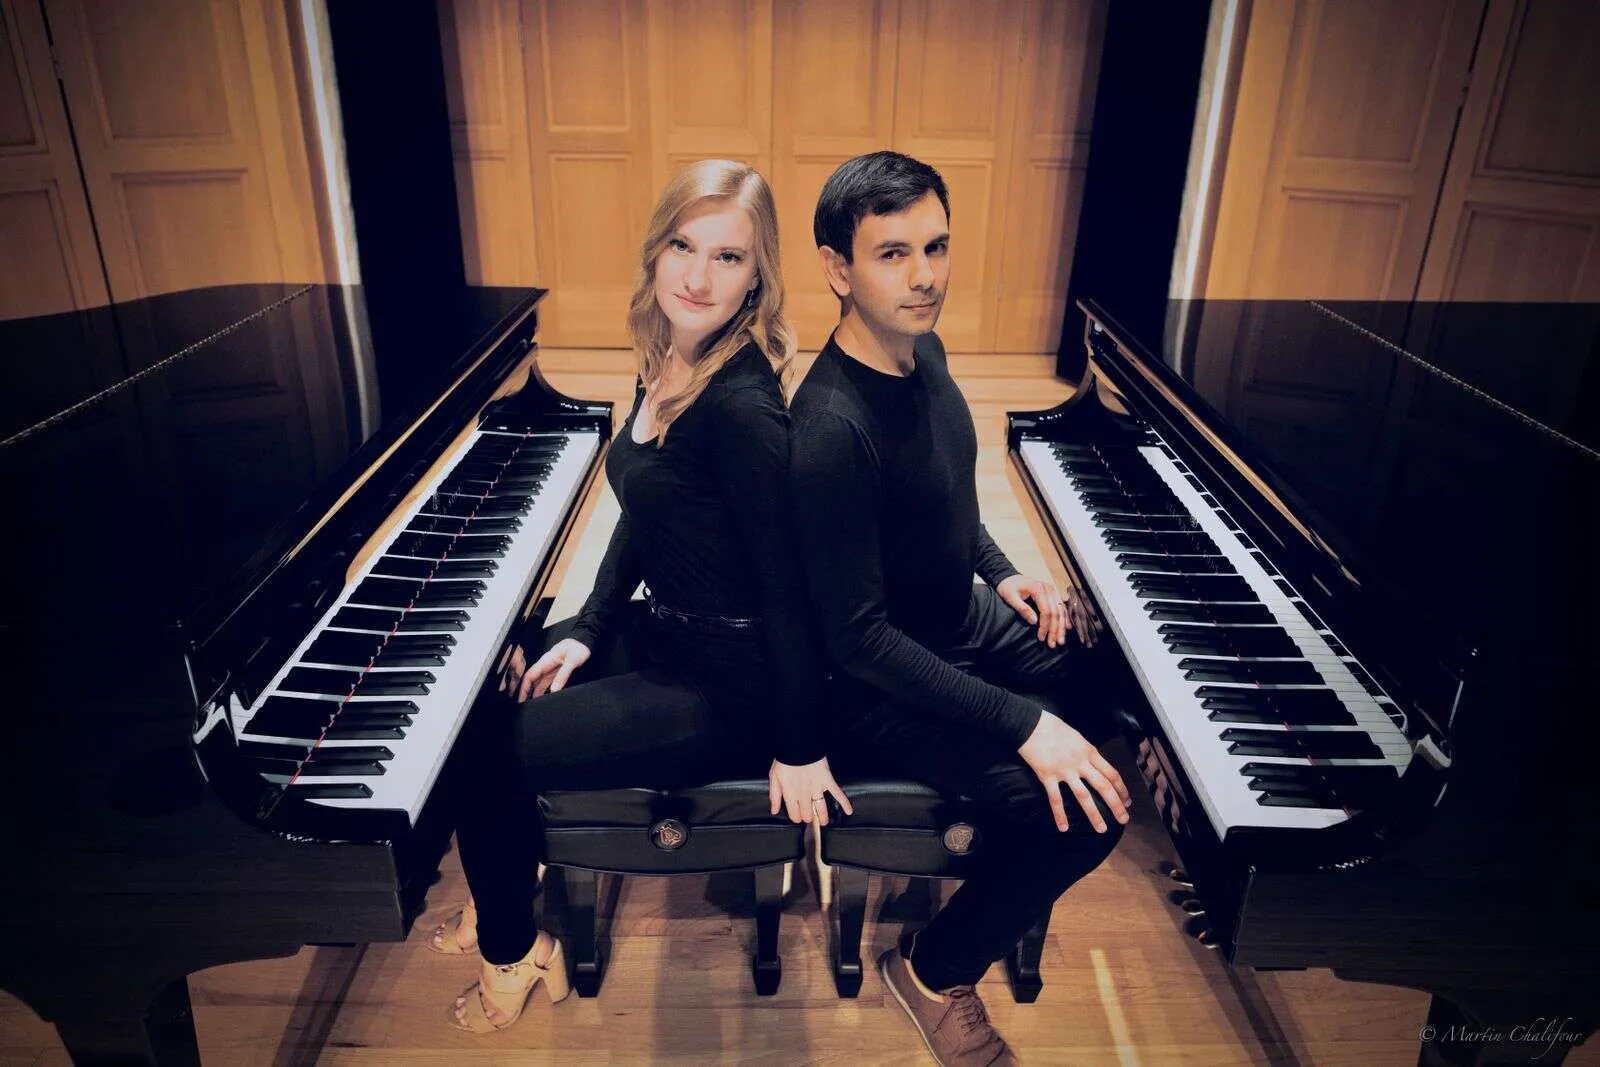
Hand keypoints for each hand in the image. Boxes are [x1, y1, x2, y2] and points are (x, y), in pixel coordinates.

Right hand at [499, 638, 590, 700]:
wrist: (584, 641)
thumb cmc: (578, 647)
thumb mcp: (572, 661)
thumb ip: (563, 675)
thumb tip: (554, 689)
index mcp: (546, 661)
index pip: (530, 676)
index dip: (523, 687)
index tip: (521, 698)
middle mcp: (546, 666)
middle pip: (532, 680)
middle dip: (526, 692)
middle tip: (523, 705)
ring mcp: (550, 669)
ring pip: (538, 682)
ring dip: (534, 693)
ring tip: (531, 704)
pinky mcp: (556, 672)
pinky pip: (546, 682)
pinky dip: (543, 690)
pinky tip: (543, 698)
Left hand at [768, 757, 853, 825]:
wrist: (798, 746)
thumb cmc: (785, 760)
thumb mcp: (774, 778)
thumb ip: (775, 796)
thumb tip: (774, 811)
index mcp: (791, 795)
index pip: (795, 815)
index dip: (796, 817)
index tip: (797, 815)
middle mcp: (804, 795)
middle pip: (808, 815)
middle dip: (808, 817)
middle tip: (809, 817)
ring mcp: (817, 789)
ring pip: (821, 809)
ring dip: (823, 817)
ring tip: (823, 822)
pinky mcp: (827, 781)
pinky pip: (837, 793)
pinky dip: (844, 802)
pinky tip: (849, 811)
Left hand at [998, 574, 1065, 647]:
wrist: (1008, 577)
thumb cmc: (1007, 587)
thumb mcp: (1010, 597)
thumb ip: (1022, 608)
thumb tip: (1034, 622)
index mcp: (1038, 588)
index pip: (1046, 611)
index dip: (1044, 626)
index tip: (1041, 638)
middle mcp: (1049, 588)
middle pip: (1056, 612)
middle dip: (1055, 630)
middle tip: (1053, 644)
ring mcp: (1052, 590)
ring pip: (1061, 611)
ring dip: (1061, 627)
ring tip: (1060, 641)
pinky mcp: (1053, 593)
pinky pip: (1061, 607)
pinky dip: (1065, 618)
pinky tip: (1067, 628)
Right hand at [1018, 710, 1131, 832]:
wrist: (1029, 724)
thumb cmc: (1052, 726)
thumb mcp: (1076, 736)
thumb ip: (1085, 752)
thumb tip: (1092, 763)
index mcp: (1089, 751)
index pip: (1111, 773)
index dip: (1121, 789)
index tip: (1127, 801)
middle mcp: (1080, 763)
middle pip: (1103, 786)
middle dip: (1116, 805)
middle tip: (1123, 820)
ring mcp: (1064, 771)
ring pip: (1084, 796)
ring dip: (1094, 814)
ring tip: (1101, 829)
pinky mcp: (1048, 776)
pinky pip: (1056, 799)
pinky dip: (1060, 815)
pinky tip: (1064, 828)